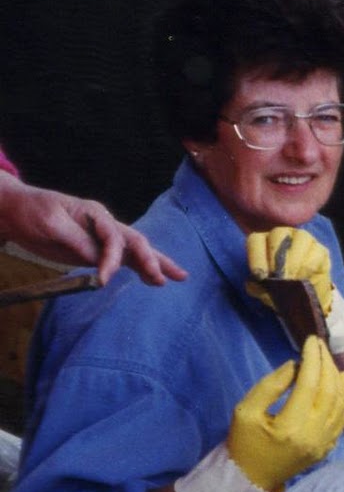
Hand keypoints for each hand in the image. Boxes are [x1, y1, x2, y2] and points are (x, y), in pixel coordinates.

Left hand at [0, 172, 186, 285]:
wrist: (16, 212)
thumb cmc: (31, 211)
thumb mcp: (50, 223)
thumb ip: (75, 240)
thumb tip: (96, 259)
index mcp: (95, 214)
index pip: (113, 238)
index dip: (111, 259)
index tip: (103, 279)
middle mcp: (105, 225)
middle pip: (136, 242)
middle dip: (151, 260)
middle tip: (163, 278)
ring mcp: (103, 238)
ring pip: (136, 251)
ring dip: (156, 264)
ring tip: (178, 278)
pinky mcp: (97, 251)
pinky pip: (125, 260)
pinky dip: (141, 269)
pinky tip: (154, 279)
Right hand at [227, 336, 343, 491]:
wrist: (252, 478)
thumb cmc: (244, 442)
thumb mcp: (245, 411)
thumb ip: (270, 386)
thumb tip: (296, 364)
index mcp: (290, 426)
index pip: (309, 384)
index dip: (312, 359)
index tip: (310, 341)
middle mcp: (313, 435)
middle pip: (330, 391)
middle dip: (327, 364)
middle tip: (320, 346)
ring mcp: (324, 443)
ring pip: (342, 404)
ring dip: (338, 378)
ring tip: (329, 360)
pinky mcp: (329, 447)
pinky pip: (343, 418)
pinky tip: (341, 381)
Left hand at [246, 227, 333, 312]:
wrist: (305, 297)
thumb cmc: (282, 288)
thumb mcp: (266, 291)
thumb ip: (257, 288)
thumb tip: (253, 285)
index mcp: (263, 241)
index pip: (256, 240)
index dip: (256, 257)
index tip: (260, 277)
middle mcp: (282, 234)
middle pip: (278, 235)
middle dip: (278, 259)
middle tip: (279, 279)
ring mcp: (303, 238)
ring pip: (300, 239)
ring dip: (295, 262)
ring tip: (293, 280)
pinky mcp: (321, 249)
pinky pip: (316, 253)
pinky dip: (309, 267)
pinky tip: (305, 280)